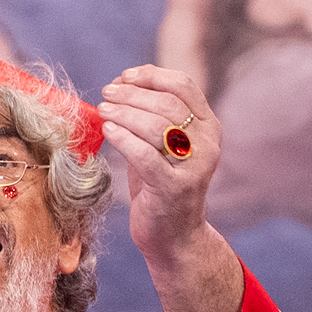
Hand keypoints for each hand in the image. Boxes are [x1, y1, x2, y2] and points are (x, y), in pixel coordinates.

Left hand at [98, 65, 220, 269]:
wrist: (174, 235)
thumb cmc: (160, 184)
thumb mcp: (161, 144)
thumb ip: (151, 115)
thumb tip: (121, 82)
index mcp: (208, 126)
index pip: (184, 85)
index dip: (151, 75)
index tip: (124, 76)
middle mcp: (207, 144)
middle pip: (167, 103)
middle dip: (131, 94)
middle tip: (106, 94)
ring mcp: (193, 167)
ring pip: (157, 126)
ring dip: (123, 113)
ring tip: (103, 110)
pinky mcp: (173, 188)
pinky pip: (145, 155)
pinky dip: (123, 138)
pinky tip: (108, 131)